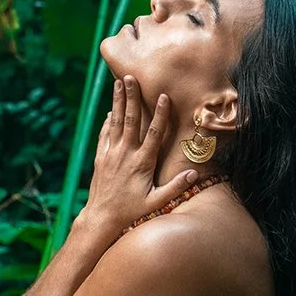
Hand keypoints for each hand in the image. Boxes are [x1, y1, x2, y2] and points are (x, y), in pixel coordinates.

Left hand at [80, 75, 196, 236]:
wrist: (101, 217)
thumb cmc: (130, 211)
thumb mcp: (155, 202)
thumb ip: (176, 187)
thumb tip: (195, 173)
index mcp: (142, 162)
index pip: (153, 133)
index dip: (159, 114)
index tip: (162, 96)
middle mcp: (125, 154)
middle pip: (130, 120)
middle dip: (131, 97)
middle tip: (131, 77)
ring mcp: (111, 154)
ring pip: (115, 122)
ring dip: (117, 101)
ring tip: (118, 83)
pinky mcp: (101, 157)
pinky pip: (105, 133)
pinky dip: (108, 120)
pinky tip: (110, 110)